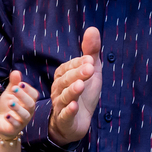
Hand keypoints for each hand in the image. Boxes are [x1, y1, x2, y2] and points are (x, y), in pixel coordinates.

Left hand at [0, 71, 37, 139]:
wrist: (2, 122)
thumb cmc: (9, 106)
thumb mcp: (10, 93)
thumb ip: (13, 83)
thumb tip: (16, 71)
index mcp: (29, 101)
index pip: (34, 95)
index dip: (28, 89)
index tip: (20, 83)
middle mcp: (29, 111)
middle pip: (30, 104)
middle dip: (23, 96)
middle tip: (14, 89)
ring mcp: (23, 120)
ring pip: (25, 115)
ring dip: (18, 108)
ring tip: (10, 102)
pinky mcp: (16, 128)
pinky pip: (16, 125)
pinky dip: (12, 120)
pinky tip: (6, 115)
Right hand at [49, 27, 102, 145]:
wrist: (77, 122)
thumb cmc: (83, 94)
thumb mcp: (91, 71)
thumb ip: (91, 51)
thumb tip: (92, 28)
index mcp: (63, 76)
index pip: (68, 67)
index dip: (78, 64)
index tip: (90, 60)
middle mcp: (58, 89)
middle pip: (65, 80)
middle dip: (77, 74)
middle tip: (90, 69)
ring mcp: (60, 105)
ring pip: (64, 96)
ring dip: (72, 90)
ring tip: (80, 85)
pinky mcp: (65, 120)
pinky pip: (64, 115)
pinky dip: (69, 110)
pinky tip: (74, 106)